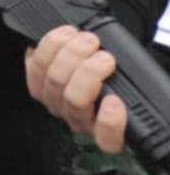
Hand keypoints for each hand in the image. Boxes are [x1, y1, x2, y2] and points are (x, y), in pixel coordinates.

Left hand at [27, 27, 127, 152]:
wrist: (89, 68)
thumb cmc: (115, 82)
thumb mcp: (131, 91)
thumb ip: (129, 92)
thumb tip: (138, 79)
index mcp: (105, 130)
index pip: (107, 139)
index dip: (110, 123)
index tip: (115, 101)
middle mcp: (77, 120)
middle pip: (75, 100)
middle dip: (90, 72)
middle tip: (105, 56)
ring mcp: (54, 102)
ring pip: (54, 79)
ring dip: (71, 54)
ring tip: (87, 39)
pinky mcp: (36, 82)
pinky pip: (35, 65)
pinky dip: (50, 46)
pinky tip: (65, 35)